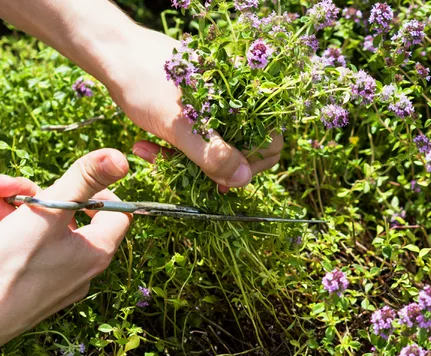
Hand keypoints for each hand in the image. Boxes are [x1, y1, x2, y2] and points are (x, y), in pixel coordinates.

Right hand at [0, 149, 130, 344]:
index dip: (98, 189)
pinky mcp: (32, 293)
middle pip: (72, 218)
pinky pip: (28, 254)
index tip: (70, 181)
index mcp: (98, 252)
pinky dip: (10, 232)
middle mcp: (84, 271)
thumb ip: (82, 182)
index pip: (117, 211)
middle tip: (10, 191)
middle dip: (39, 196)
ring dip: (17, 211)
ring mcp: (57, 284)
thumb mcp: (47, 212)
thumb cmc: (8, 265)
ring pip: (43, 233)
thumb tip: (121, 158)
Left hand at [104, 28, 282, 189]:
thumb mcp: (181, 126)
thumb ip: (213, 155)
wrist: (111, 52)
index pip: (271, 143)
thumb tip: (242, 180)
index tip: (221, 180)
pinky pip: (196, 142)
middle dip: (211, 167)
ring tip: (151, 154)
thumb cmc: (146, 82)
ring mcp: (216, 108)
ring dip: (186, 161)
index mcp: (246, 99)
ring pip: (216, 150)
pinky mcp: (195, 114)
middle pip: (244, 151)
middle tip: (185, 175)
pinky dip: (174, 150)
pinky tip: (147, 146)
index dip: (251, 166)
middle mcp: (237, 104)